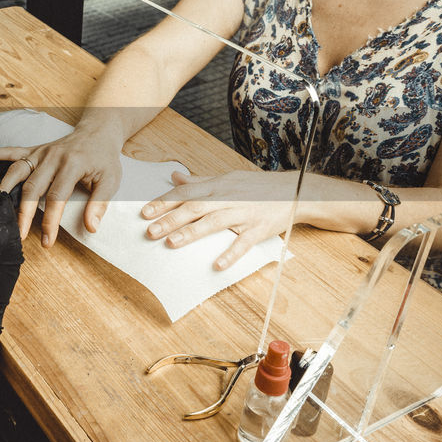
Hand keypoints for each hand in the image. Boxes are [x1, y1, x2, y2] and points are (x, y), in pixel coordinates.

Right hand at [0, 128, 122, 246]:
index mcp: (72, 165)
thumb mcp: (111, 180)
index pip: (57, 197)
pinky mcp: (34, 150)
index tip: (47, 241)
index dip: (51, 221)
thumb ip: (100, 204)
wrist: (98, 132)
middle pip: (32, 188)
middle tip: (19, 236)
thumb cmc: (104, 158)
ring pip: (17, 171)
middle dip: (24, 214)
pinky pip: (12, 151)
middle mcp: (53, 157)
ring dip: (5, 189)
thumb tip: (91, 227)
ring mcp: (41, 152)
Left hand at [141, 170, 295, 269]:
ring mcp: (245, 213)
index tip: (144, 212)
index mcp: (219, 184)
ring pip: (215, 221)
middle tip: (149, 231)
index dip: (164, 201)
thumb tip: (175, 177)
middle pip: (196, 206)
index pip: (187, 192)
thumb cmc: (258, 187)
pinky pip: (244, 242)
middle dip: (171, 218)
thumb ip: (200, 180)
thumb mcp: (228, 178)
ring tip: (171, 243)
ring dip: (192, 232)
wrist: (297, 191)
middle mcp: (229, 197)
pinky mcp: (259, 228)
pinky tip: (217, 265)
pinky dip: (231, 253)